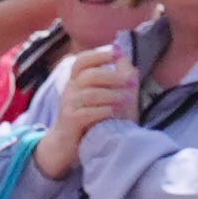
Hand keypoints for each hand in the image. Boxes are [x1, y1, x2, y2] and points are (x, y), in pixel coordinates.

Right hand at [36, 45, 130, 178]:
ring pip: (90, 94)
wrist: (66, 144)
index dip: (99, 55)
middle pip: (88, 75)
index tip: (117, 54)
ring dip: (112, 95)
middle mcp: (70, 90)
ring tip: (129, 99)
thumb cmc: (87, 118)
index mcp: (76, 80)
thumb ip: (110, 77)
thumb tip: (124, 56)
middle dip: (112, 76)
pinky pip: (87, 113)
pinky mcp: (71, 121)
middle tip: (131, 80)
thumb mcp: (98, 95)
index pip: (82, 61)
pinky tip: (114, 112)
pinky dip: (103, 111)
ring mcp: (69, 105)